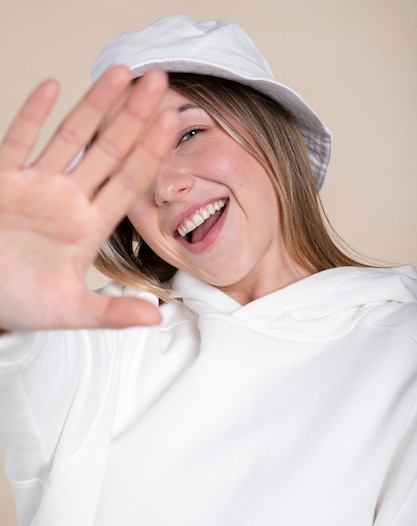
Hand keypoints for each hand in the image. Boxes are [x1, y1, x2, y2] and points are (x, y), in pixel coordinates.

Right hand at [0, 67, 178, 331]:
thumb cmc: (22, 303)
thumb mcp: (70, 311)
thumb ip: (112, 312)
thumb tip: (156, 318)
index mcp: (89, 227)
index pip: (128, 182)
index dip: (151, 153)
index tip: (174, 124)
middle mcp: (68, 200)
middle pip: (108, 151)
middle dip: (133, 117)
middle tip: (159, 82)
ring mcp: (35, 186)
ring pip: (70, 137)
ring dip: (94, 105)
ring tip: (121, 73)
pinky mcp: (2, 180)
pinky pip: (18, 140)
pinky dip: (33, 114)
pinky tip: (53, 87)